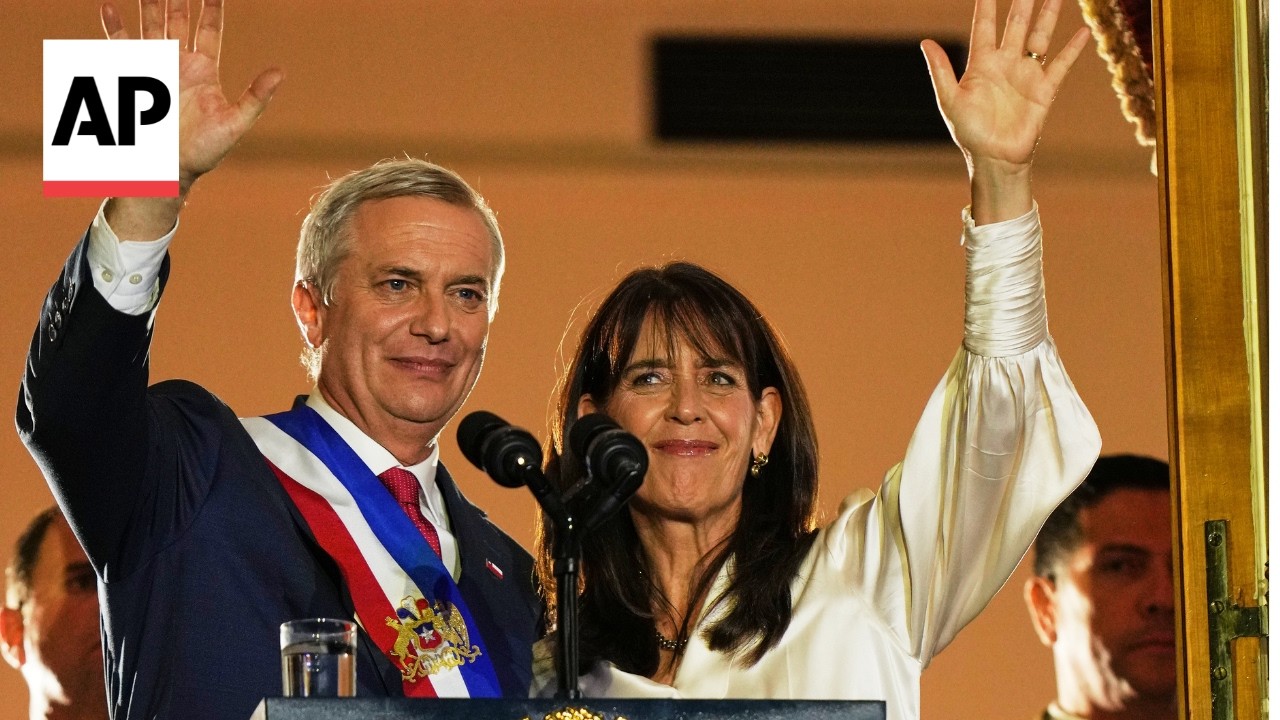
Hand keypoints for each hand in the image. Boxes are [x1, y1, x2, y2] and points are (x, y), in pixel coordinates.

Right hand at [101, 0, 282, 237]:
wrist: (167, 168)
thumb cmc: (203, 151)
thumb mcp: (234, 123)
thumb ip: (255, 97)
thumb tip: (280, 73)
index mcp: (203, 70)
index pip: (209, 29)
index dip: (211, 7)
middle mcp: (178, 63)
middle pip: (178, 19)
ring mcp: (154, 67)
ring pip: (151, 26)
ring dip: (150, 4)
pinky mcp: (131, 76)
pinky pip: (120, 46)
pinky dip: (114, 26)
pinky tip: (109, 7)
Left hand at [921, 0, 1089, 221]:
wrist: (994, 158)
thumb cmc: (969, 132)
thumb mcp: (950, 99)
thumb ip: (940, 70)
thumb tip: (925, 42)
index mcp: (981, 64)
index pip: (984, 25)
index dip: (986, 4)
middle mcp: (1005, 63)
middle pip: (1016, 23)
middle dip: (1023, 1)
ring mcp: (1026, 74)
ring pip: (1040, 36)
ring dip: (1048, 14)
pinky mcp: (1044, 89)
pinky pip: (1060, 64)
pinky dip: (1072, 49)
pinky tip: (1083, 31)